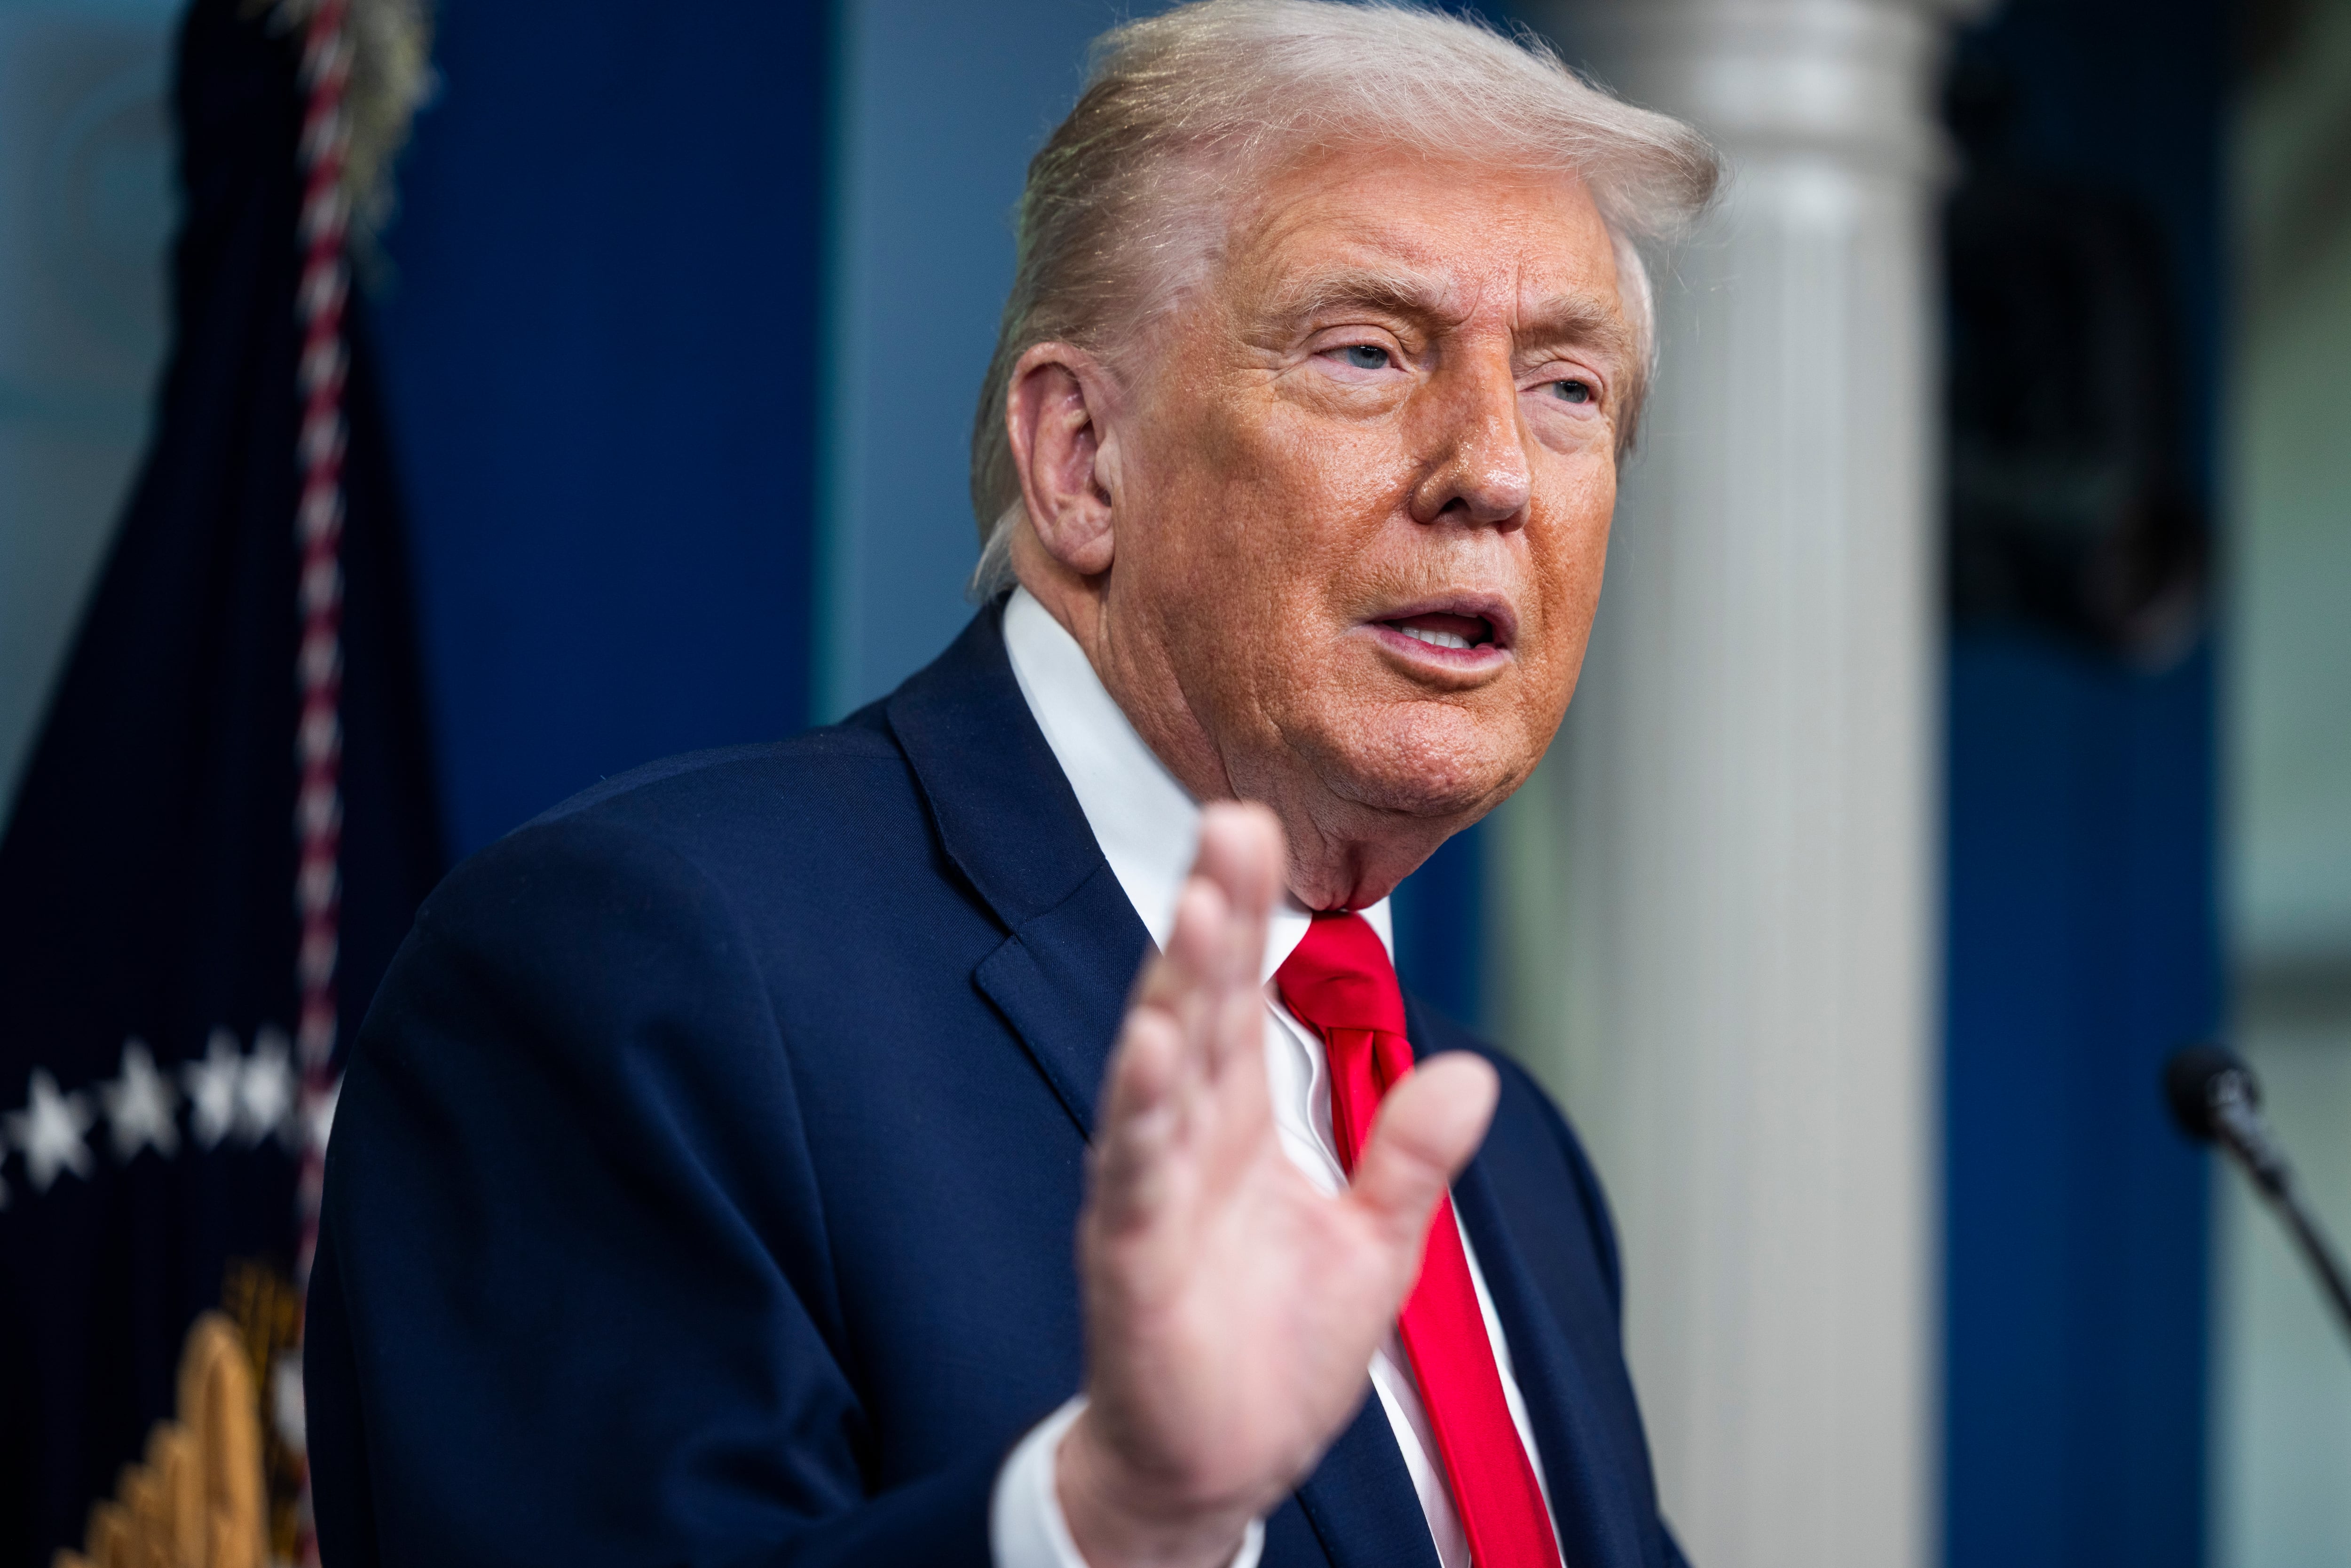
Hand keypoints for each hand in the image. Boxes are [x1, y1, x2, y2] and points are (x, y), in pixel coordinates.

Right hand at [1057, 803, 1498, 1567]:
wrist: (1221, 1465)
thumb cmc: (1274, 1354)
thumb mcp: (1375, 1244)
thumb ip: (1411, 1156)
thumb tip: (1475, 1074)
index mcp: (1236, 1126)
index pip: (1235, 998)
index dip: (1243, 913)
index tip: (1255, 824)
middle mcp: (1186, 1140)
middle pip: (1193, 1005)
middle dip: (1209, 915)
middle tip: (1228, 821)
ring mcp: (1150, 1193)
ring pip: (1158, 1071)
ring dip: (1173, 988)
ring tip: (1198, 911)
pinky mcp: (1130, 1258)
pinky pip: (1133, 1173)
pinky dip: (1140, 1111)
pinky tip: (1148, 1048)